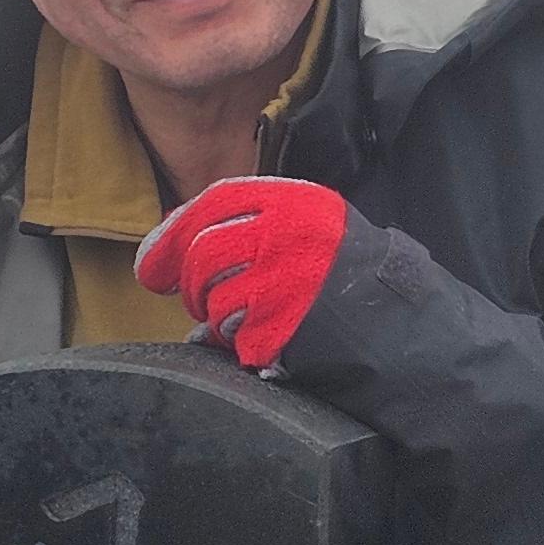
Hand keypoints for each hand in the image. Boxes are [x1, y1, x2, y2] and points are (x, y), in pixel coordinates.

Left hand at [134, 178, 348, 369]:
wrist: (391, 316)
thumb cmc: (338, 269)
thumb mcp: (304, 224)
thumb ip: (245, 223)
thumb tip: (166, 246)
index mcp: (291, 202)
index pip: (214, 202)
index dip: (174, 232)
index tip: (153, 264)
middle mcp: (285, 235)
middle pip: (204, 254)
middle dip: (190, 284)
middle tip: (196, 299)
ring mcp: (283, 281)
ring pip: (214, 298)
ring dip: (216, 315)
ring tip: (242, 317)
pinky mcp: (282, 324)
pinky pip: (233, 335)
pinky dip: (238, 341)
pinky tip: (263, 336)